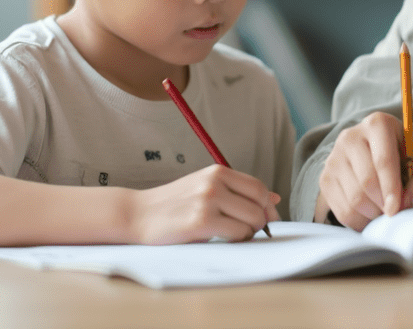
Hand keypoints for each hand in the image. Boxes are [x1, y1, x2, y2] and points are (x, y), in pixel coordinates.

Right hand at [130, 164, 279, 244]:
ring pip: (251, 220)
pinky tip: (221, 238)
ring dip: (248, 233)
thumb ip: (238, 192)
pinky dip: (236, 240)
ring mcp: (208, 201)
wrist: (137, 214)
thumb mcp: (206, 189)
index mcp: (218, 172)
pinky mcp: (201, 222)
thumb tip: (275, 198)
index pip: (258, 187)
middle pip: (259, 204)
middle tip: (247, 231)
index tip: (266, 219)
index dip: (267, 206)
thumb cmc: (174, 205)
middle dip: (260, 222)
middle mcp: (214, 182)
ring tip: (231, 234)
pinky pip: (237, 233)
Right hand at [317, 112, 412, 230]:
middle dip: (384, 204)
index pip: (383, 160)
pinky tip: (371, 214)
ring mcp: (334, 157)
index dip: (392, 189)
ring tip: (386, 210)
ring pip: (353, 199)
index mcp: (378, 124)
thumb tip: (411, 199)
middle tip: (396, 212)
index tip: (397, 209)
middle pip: (367, 182)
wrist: (384, 157)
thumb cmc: (410, 157)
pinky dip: (360, 222)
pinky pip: (342, 211)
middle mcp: (351, 136)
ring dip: (374, 214)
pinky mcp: (325, 178)